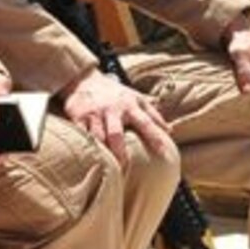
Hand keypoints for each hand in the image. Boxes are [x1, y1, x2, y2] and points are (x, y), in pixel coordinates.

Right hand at [60, 71, 175, 162]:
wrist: (84, 80)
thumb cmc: (115, 93)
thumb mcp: (136, 98)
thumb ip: (153, 114)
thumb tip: (170, 130)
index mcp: (130, 106)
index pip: (146, 123)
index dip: (156, 138)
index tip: (165, 154)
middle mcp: (112, 110)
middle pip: (116, 134)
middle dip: (120, 152)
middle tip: (125, 169)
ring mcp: (95, 114)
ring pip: (98, 136)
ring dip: (102, 151)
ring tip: (106, 168)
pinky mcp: (79, 117)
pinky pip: (82, 134)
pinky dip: (85, 145)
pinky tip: (88, 156)